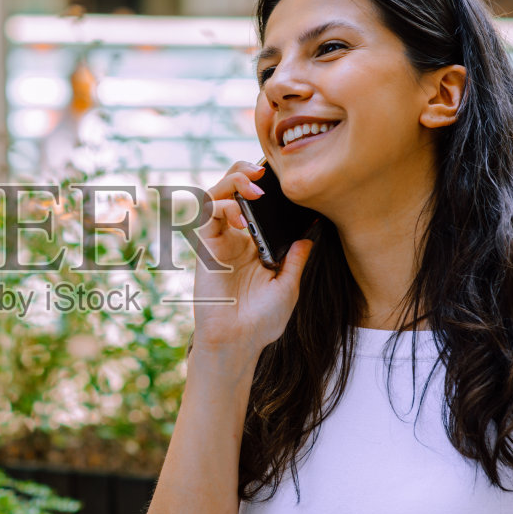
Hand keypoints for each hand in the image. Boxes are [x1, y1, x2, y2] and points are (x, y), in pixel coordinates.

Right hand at [190, 160, 314, 357]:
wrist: (238, 343)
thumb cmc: (261, 321)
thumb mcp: (288, 287)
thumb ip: (295, 261)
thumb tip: (307, 238)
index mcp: (254, 245)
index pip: (256, 206)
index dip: (263, 187)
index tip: (282, 180)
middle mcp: (235, 239)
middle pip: (233, 191)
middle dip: (244, 173)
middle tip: (262, 170)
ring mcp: (219, 241)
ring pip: (216, 195)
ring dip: (232, 182)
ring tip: (253, 185)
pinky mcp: (205, 248)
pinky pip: (206, 215)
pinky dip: (220, 205)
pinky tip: (237, 213)